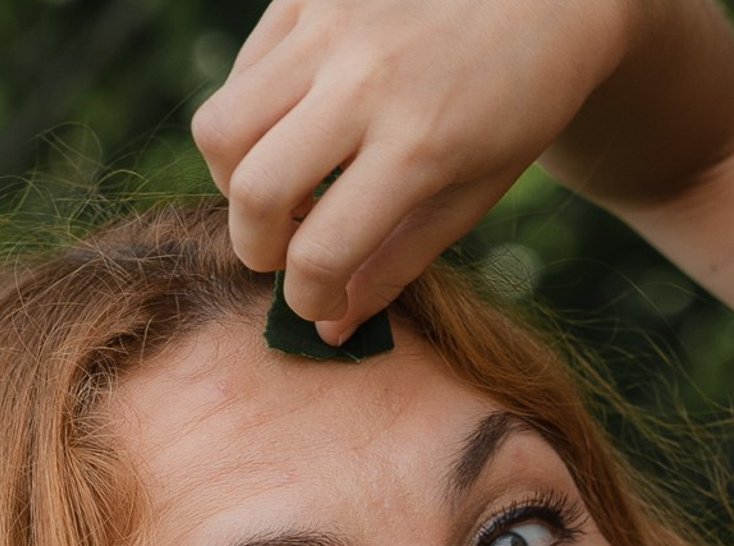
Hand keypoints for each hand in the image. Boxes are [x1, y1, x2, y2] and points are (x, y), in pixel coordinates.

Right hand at [194, 0, 731, 338]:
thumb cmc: (514, 106)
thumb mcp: (471, 195)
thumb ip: (396, 262)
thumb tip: (327, 328)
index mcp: (419, 145)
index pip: (318, 251)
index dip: (305, 298)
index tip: (318, 302)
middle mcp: (364, 80)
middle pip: (250, 189)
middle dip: (254, 246)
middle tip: (283, 255)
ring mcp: (328, 26)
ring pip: (219, 126)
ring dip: (237, 181)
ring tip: (281, 194)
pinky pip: (241, 74)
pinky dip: (252, 120)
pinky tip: (297, 131)